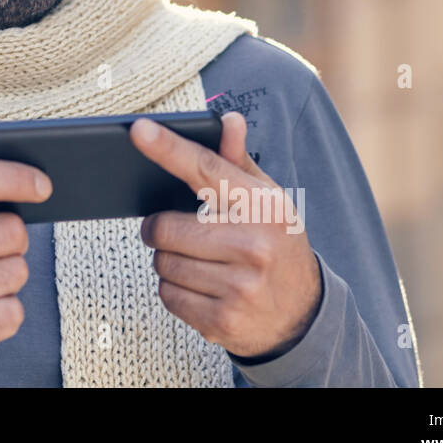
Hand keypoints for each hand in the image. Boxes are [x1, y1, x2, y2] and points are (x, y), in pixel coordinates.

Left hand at [131, 112, 320, 358]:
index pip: (206, 169)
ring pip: (163, 263)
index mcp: (262, 208)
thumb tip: (229, 120)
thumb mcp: (267, 201)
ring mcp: (239, 288)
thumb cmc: (276, 244)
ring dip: (168, 260)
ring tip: (198, 261)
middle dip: (160, 228)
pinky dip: (174, 290)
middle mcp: (253, 246)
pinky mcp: (222, 321)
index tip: (139, 131)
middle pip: (166, 226)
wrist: (303, 314)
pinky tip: (202, 287)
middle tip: (176, 230)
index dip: (169, 149)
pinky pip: (167, 295)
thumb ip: (238, 162)